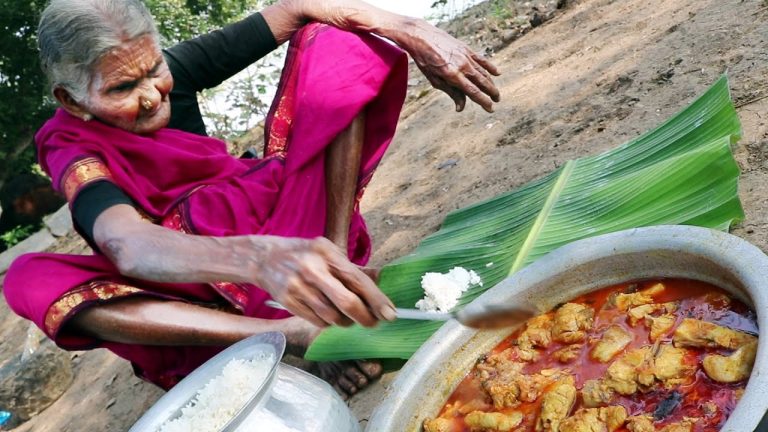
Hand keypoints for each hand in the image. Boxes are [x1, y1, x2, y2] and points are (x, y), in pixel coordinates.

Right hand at [251, 236, 395, 327]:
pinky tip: (328, 314)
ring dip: (346, 322)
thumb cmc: (304, 254)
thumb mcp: (328, 251)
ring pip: (332, 317)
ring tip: (348, 316)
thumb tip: (381, 279)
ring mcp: (299, 287)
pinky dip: (328, 322)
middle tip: (374, 323)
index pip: (358, 280)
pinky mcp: (289, 302)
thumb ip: (353, 268)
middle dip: (365, 318)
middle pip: (347, 303)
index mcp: (326, 253)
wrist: (264, 258)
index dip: (376, 299)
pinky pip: (318, 321)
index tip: (390, 314)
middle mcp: (313, 270)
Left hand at [399, 19, 500, 111]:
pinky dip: (490, 67)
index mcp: (453, 75)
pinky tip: (497, 73)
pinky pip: (481, 59)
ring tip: (495, 92)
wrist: (422, 36)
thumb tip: (460, 108)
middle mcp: (462, 66)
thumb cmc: (425, 60)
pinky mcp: (466, 49)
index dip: (483, 102)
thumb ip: (451, 93)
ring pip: (483, 72)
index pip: (473, 92)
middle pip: (482, 82)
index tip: (491, 109)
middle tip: (496, 101)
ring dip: (491, 83)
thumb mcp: (435, 80)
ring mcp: (466, 56)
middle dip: (491, 93)